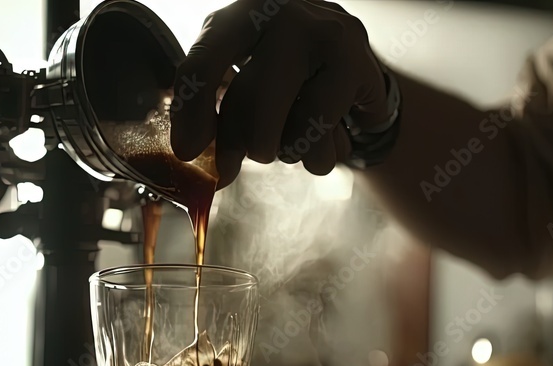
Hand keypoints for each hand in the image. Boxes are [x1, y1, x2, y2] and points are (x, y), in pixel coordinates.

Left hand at [170, 0, 388, 188]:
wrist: (344, 46)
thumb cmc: (278, 60)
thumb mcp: (239, 68)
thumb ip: (216, 112)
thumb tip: (201, 164)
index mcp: (246, 12)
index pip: (205, 62)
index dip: (191, 113)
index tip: (187, 152)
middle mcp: (289, 16)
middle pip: (252, 102)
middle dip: (246, 143)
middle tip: (253, 152)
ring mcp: (332, 38)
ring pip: (294, 131)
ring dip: (288, 152)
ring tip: (294, 133)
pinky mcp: (364, 68)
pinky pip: (330, 143)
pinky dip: (319, 154)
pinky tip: (324, 133)